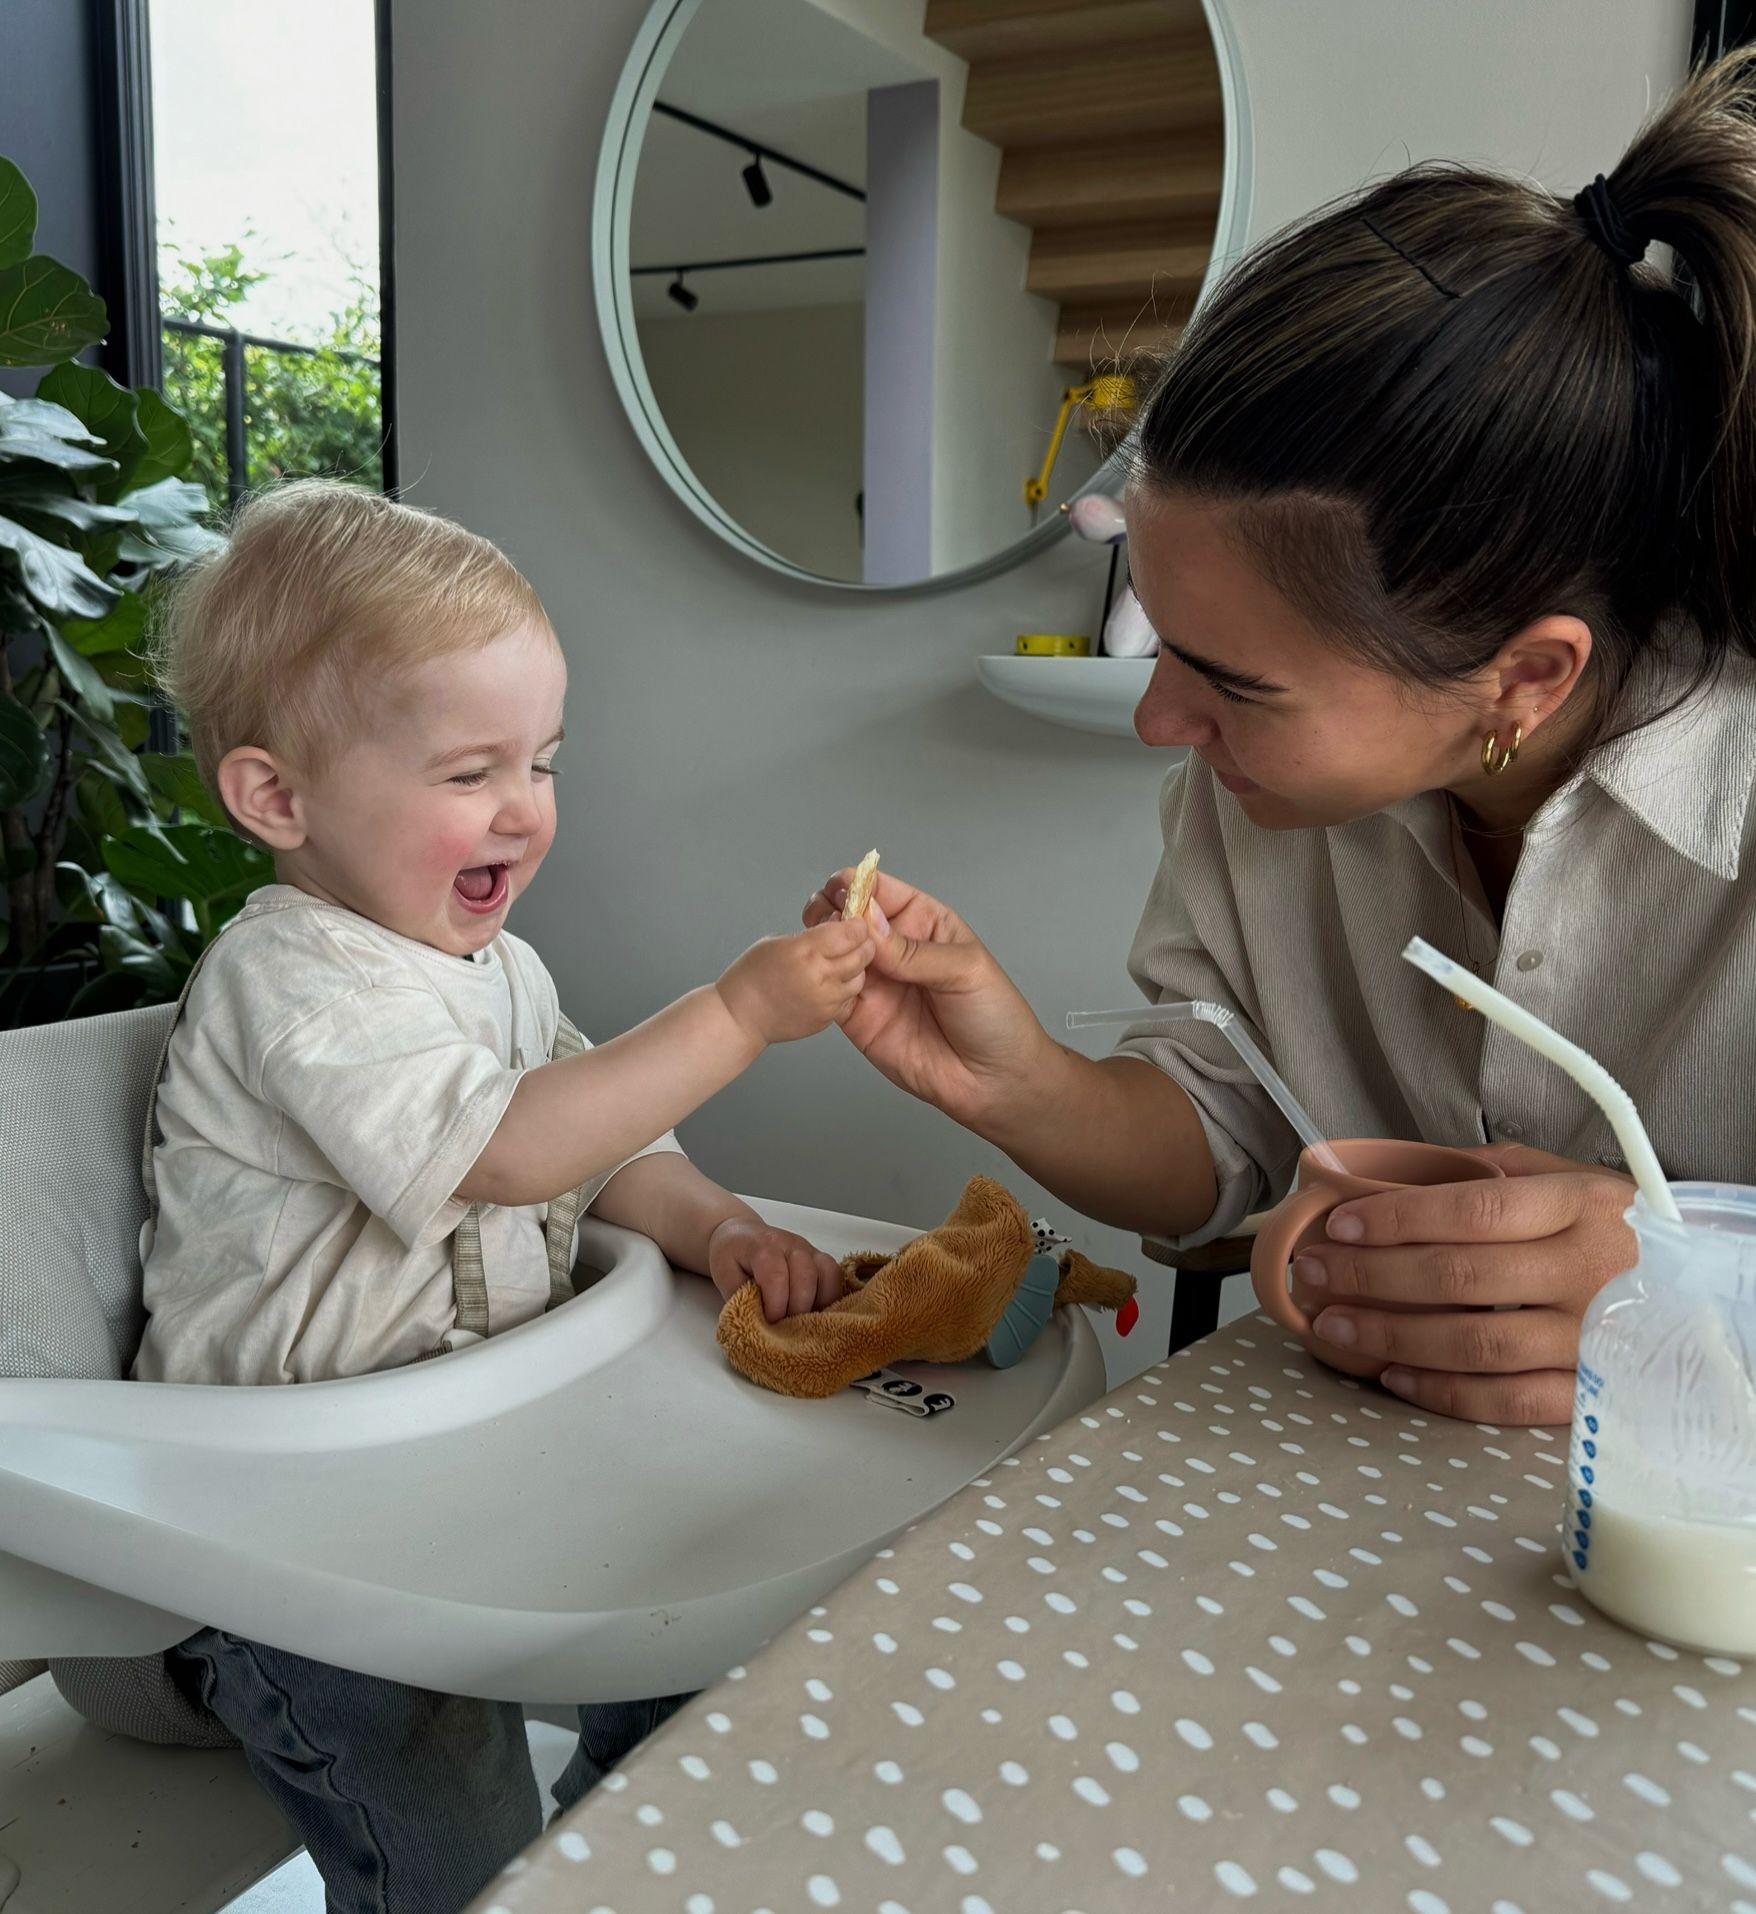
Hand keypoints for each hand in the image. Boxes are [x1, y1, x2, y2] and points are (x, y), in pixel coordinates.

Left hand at [708, 1218, 844, 1320]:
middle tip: (785, 1325)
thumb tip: (756, 1320)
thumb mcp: (723, 1275)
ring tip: (803, 1320)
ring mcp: (809, 1250)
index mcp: (763, 1247)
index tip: (769, 1322)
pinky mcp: (820, 1258)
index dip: (775, 1305)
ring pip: (828, 1274)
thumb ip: (739, 1297)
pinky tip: (816, 1312)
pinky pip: (836, 1277)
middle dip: (797, 1308)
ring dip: (819, 1303)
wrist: (741, 1233)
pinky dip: (831, 1298)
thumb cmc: (732, 1255)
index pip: (776, 1276)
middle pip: (806, 1275)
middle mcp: (791, 1245)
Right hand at [716, 918, 872, 1045]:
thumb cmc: (751, 976)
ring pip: (860, 978)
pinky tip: (828, 984)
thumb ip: (812, 936)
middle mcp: (819, 976)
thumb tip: (838, 927)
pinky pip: (848, 999)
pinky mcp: (826, 1018)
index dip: (856, 925)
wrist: (740, 1016)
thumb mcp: (778, 941)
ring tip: (838, 963)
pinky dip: (844, 989)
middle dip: (862, 944)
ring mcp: (825, 1000)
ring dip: (855, 968)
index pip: (851, 932)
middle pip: (862, 954)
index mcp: (805, 951)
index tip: (854, 922)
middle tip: (854, 941)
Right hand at [803, 868, 1052, 1129]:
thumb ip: (913, 950)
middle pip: (846, 917)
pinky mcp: (859, 1017)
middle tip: (831, 924)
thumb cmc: (995, 1016)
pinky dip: (821, 984)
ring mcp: (874, 982)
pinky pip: (830, 993)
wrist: (994, 1081)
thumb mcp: (964, 970)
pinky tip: (827, 982)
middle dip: (831, 913)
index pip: (879, 891)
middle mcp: (893, 948)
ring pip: (832, 952)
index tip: (841, 888)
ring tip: (831, 954)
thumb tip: (867, 923)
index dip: (856, 885)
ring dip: (823, 947)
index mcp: (922, 922)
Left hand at [1292, 1145, 1636, 1425]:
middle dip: (1372, 1276)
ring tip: (1334, 1324)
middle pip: (1461, 1277)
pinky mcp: (1593, 1394)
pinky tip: (1393, 1375)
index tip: (1340, 1223)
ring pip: (1476, 1343)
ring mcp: (1592, 1339)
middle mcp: (1589, 1271)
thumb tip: (1393, 1174)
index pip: (1475, 1210)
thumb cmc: (1612, 1228)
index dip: (1399, 1218)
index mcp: (1579, 1205)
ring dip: (1392, 1335)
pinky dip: (1444, 1393)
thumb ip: (1492, 1175)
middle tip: (1314, 1273)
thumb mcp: (1568, 1180)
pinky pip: (1509, 1401)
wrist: (1702, 1290)